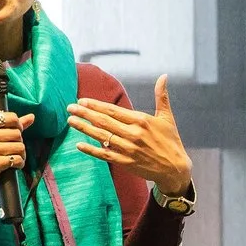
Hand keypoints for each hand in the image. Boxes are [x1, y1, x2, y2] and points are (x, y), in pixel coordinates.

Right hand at [0, 109, 33, 224]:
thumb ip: (9, 126)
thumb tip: (32, 116)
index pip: (11, 117)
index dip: (18, 126)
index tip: (13, 135)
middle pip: (17, 133)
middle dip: (19, 143)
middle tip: (12, 151)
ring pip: (20, 147)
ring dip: (21, 155)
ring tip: (13, 159)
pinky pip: (17, 160)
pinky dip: (19, 164)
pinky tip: (13, 166)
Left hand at [69, 77, 193, 195]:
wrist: (175, 168)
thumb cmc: (171, 141)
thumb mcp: (167, 117)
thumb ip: (161, 96)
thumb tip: (164, 76)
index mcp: (141, 120)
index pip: (113, 111)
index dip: (96, 105)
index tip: (82, 101)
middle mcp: (133, 134)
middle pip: (104, 122)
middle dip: (85, 114)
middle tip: (70, 108)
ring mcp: (128, 149)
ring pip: (101, 137)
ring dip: (84, 128)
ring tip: (71, 121)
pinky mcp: (126, 162)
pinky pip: (105, 155)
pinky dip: (91, 150)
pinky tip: (79, 144)